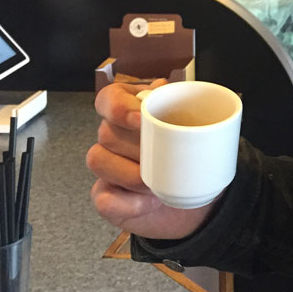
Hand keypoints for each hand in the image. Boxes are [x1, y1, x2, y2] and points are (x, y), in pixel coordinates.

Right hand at [87, 79, 216, 239]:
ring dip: (131, 174)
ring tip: (159, 182)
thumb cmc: (190, 153)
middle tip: (165, 157)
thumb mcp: (194, 126)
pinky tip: (150, 201)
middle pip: (107, 132)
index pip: (108, 99)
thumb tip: (162, 89)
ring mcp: (106, 166)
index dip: (118, 107)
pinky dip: (129, 203)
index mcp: (130, 109)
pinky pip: (103, 199)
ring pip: (98, 161)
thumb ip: (182, 103)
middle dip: (137, 147)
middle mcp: (112, 135)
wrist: (194, 195)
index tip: (140, 118)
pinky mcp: (105, 196)